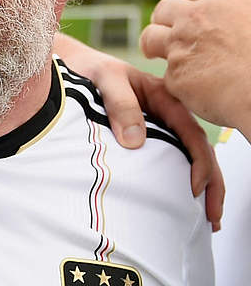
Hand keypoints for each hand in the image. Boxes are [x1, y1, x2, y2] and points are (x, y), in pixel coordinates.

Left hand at [54, 31, 223, 228]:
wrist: (73, 65)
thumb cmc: (90, 70)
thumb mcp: (105, 79)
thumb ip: (120, 104)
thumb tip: (135, 141)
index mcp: (165, 98)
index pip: (193, 135)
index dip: (199, 163)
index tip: (194, 189)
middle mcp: (167, 115)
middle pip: (200, 153)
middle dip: (212, 185)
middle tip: (213, 217)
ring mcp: (158, 127)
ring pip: (189, 160)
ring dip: (203, 189)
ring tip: (207, 220)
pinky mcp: (145, 137)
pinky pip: (168, 161)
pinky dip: (178, 182)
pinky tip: (181, 204)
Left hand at [141, 0, 250, 133]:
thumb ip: (243, 10)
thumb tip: (242, 13)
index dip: (192, 0)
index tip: (193, 12)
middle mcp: (198, 18)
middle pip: (165, 8)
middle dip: (165, 19)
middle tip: (171, 33)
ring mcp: (182, 45)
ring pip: (150, 36)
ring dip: (153, 44)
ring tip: (157, 53)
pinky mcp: (176, 75)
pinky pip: (167, 74)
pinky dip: (176, 80)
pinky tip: (192, 88)